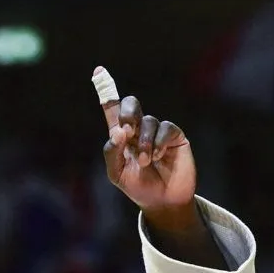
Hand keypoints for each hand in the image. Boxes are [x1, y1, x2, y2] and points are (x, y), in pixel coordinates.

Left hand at [94, 66, 196, 217]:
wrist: (162, 202)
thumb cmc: (138, 187)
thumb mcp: (117, 173)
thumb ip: (113, 152)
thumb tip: (118, 132)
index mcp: (122, 137)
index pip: (113, 110)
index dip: (106, 92)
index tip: (98, 71)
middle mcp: (139, 129)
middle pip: (131, 104)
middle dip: (127, 113)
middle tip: (126, 132)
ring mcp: (157, 132)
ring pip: (148, 122)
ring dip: (144, 143)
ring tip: (146, 162)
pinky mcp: (175, 137)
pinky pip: (166, 128)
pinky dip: (159, 142)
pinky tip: (158, 156)